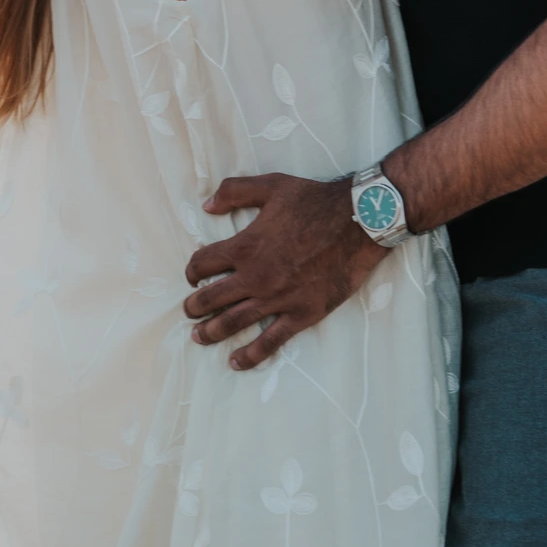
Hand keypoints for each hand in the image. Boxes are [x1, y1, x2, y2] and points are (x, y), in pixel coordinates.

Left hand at [183, 173, 386, 368]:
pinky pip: (270, 341)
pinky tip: (236, 361)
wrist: (358, 223)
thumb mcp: (272, 185)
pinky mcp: (301, 314)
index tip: (192, 275)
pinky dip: (250, 355)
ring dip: (211, 332)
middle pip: (211, 298)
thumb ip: (235, 191)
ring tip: (199, 337)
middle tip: (188, 311)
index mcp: (245, 246)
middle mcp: (255, 277)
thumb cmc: (315, 202)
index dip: (192, 270)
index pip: (203, 263)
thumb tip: (207, 205)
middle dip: (194, 306)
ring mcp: (277, 299)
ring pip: (233, 322)